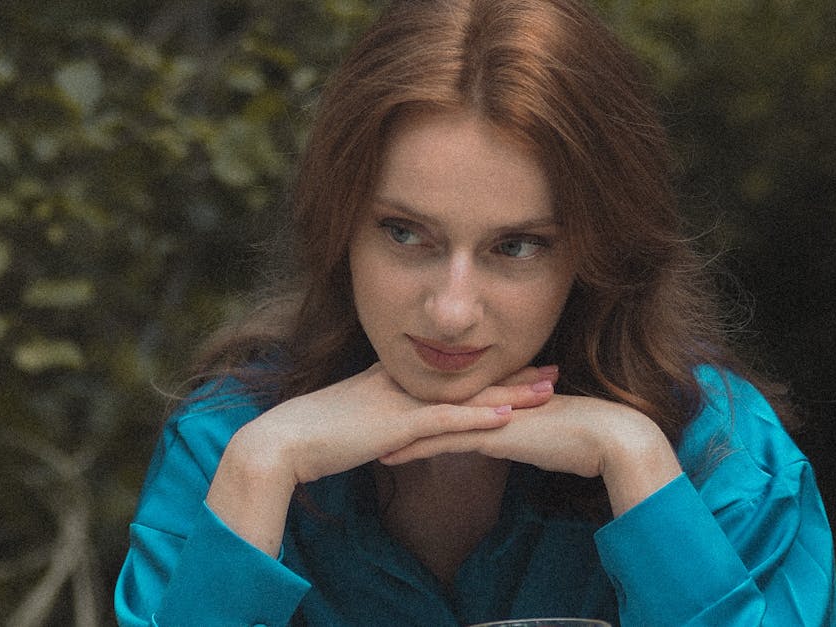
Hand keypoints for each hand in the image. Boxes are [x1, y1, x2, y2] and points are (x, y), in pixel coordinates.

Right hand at [237, 362, 558, 484]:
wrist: (282, 442)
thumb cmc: (310, 439)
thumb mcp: (351, 425)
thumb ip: (378, 425)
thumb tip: (395, 438)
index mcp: (394, 383)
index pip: (452, 373)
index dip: (489, 372)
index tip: (522, 367)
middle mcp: (404, 386)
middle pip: (469, 378)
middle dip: (513, 376)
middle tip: (554, 371)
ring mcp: (402, 402)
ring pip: (467, 396)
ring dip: (510, 394)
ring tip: (549, 390)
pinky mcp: (397, 425)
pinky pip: (446, 421)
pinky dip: (479, 418)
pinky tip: (508, 418)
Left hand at [377, 392, 681, 514]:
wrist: (607, 437)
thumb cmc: (581, 437)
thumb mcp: (539, 431)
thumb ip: (517, 429)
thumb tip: (501, 437)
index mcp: (496, 391)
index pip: (446, 392)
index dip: (412, 396)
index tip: (382, 401)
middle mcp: (486, 397)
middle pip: (429, 399)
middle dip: (391, 407)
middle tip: (356, 413)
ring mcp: (487, 413)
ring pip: (430, 419)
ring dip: (393, 430)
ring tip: (361, 438)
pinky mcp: (492, 434)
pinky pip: (444, 440)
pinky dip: (413, 448)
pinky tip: (388, 458)